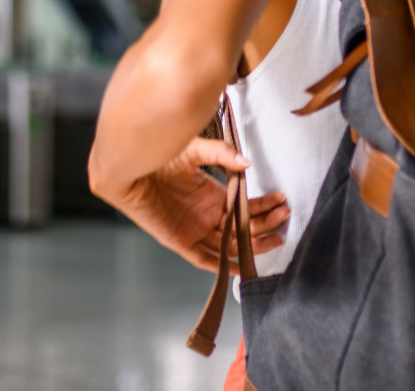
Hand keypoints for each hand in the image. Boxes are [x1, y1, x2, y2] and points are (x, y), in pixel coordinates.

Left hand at [109, 137, 290, 271]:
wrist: (129, 166)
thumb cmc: (158, 155)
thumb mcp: (194, 150)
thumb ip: (221, 154)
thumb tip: (247, 163)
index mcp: (213, 197)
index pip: (246, 208)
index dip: (265, 207)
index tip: (281, 201)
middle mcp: (208, 216)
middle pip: (245, 228)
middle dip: (267, 223)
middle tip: (284, 215)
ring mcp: (195, 230)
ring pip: (232, 244)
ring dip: (254, 243)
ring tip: (277, 236)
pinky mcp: (180, 242)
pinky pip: (206, 259)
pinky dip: (223, 265)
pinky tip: (242, 264)